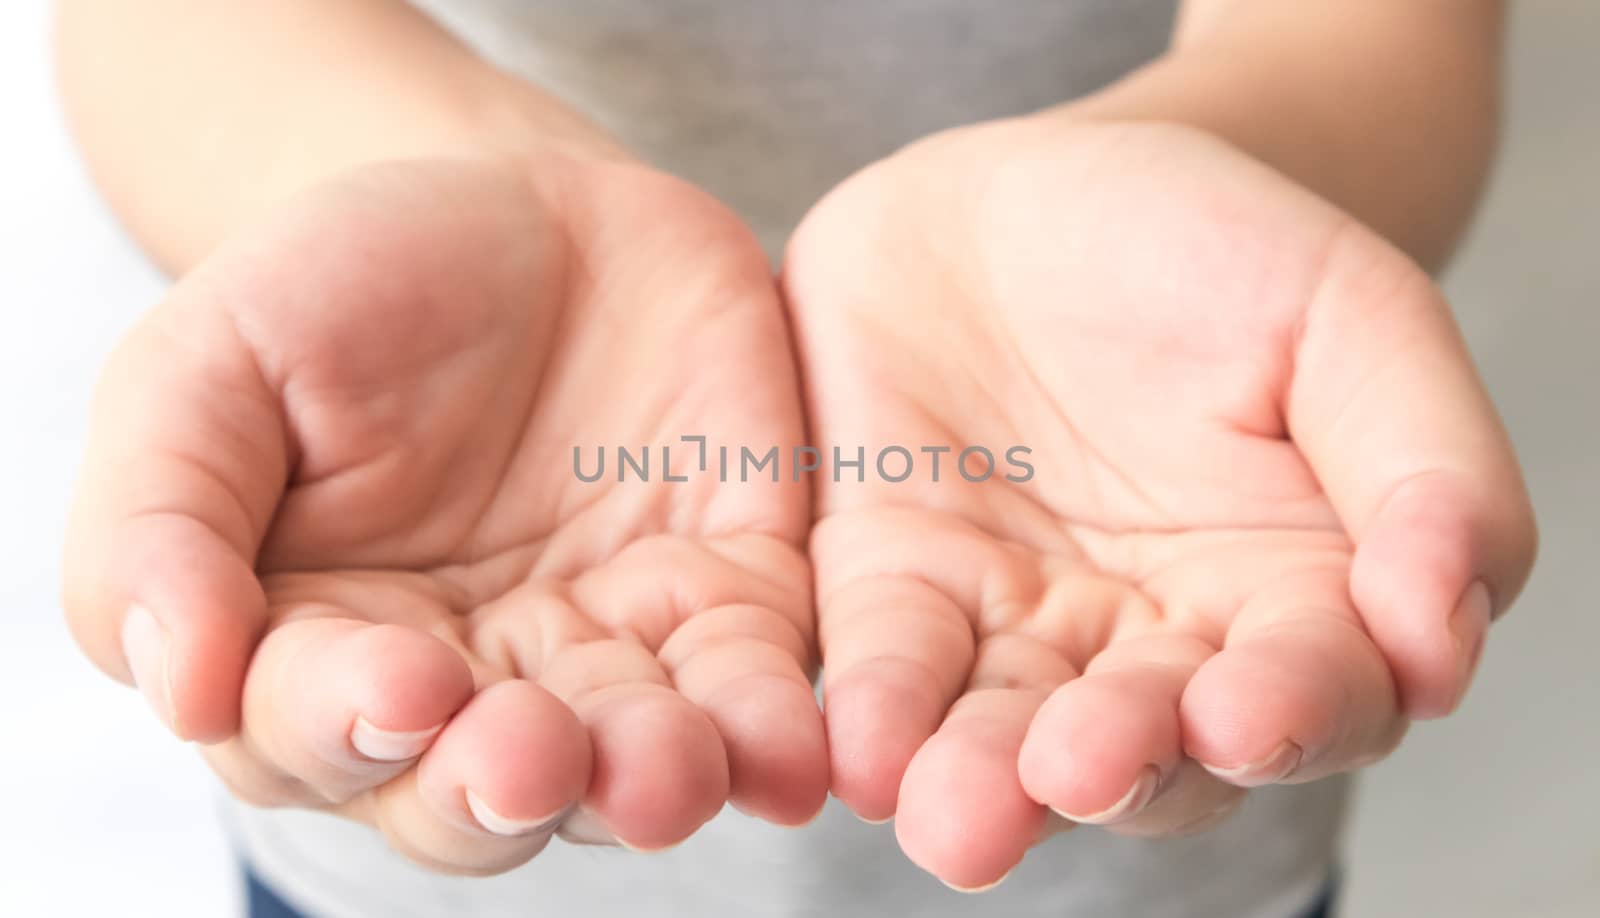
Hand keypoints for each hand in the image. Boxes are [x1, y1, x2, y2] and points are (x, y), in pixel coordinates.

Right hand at [64, 155, 825, 873]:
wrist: (524, 206)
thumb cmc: (345, 285)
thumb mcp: (208, 363)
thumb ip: (160, 519)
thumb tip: (178, 688)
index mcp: (321, 647)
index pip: (320, 737)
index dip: (350, 725)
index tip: (399, 679)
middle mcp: (471, 682)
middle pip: (482, 793)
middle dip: (506, 785)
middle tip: (528, 754)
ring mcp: (609, 650)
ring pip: (628, 765)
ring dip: (649, 783)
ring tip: (666, 771)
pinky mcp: (730, 600)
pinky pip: (754, 685)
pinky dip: (774, 729)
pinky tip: (787, 753)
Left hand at [782, 120, 1535, 888]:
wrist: (1026, 191)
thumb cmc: (1210, 248)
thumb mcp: (1350, 315)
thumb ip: (1426, 466)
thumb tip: (1442, 629)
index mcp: (1288, 596)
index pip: (1312, 692)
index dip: (1292, 711)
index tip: (1249, 711)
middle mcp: (1150, 645)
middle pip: (1150, 750)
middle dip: (1119, 765)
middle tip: (1084, 767)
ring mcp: (1014, 627)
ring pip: (1005, 736)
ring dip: (982, 782)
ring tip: (956, 813)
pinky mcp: (893, 591)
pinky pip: (884, 664)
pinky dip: (874, 713)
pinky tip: (860, 747)